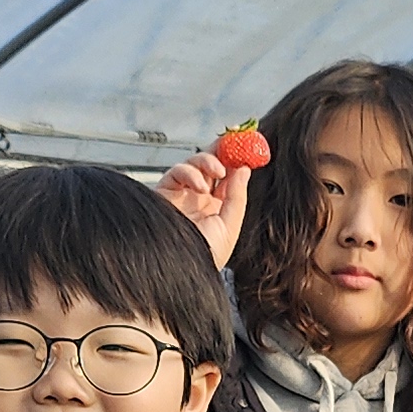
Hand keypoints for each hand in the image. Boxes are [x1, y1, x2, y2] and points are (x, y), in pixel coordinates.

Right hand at [150, 152, 248, 268]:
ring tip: (217, 171)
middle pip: (210, 164)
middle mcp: (199, 198)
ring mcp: (181, 194)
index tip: (249, 144)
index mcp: (217, 206)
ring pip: (193, 163)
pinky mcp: (164, 193)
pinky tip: (199, 186)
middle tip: (233, 140)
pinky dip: (189, 173)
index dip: (238, 158)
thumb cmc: (204, 257)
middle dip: (222, 150)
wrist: (179, 271)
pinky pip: (176, 172)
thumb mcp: (229, 226)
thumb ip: (237, 196)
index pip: (228, 175)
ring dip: (207, 161)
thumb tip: (243, 168)